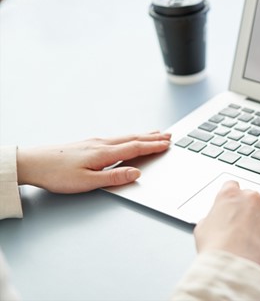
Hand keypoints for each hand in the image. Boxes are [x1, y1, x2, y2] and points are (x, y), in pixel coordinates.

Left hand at [16, 132, 170, 192]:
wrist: (33, 162)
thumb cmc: (57, 174)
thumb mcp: (87, 182)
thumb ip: (114, 177)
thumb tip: (136, 173)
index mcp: (104, 153)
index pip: (135, 148)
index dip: (153, 146)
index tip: (167, 144)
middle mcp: (101, 144)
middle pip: (133, 139)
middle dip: (153, 138)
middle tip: (169, 136)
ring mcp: (95, 142)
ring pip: (125, 137)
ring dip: (143, 135)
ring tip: (156, 134)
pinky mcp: (88, 143)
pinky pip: (117, 138)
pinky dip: (130, 137)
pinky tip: (129, 139)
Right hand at [193, 181, 259, 265]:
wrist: (228, 263)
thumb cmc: (213, 247)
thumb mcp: (202, 228)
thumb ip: (211, 218)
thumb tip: (213, 221)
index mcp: (230, 195)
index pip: (232, 185)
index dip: (232, 194)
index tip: (233, 201)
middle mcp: (251, 199)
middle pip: (253, 193)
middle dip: (249, 204)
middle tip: (244, 218)